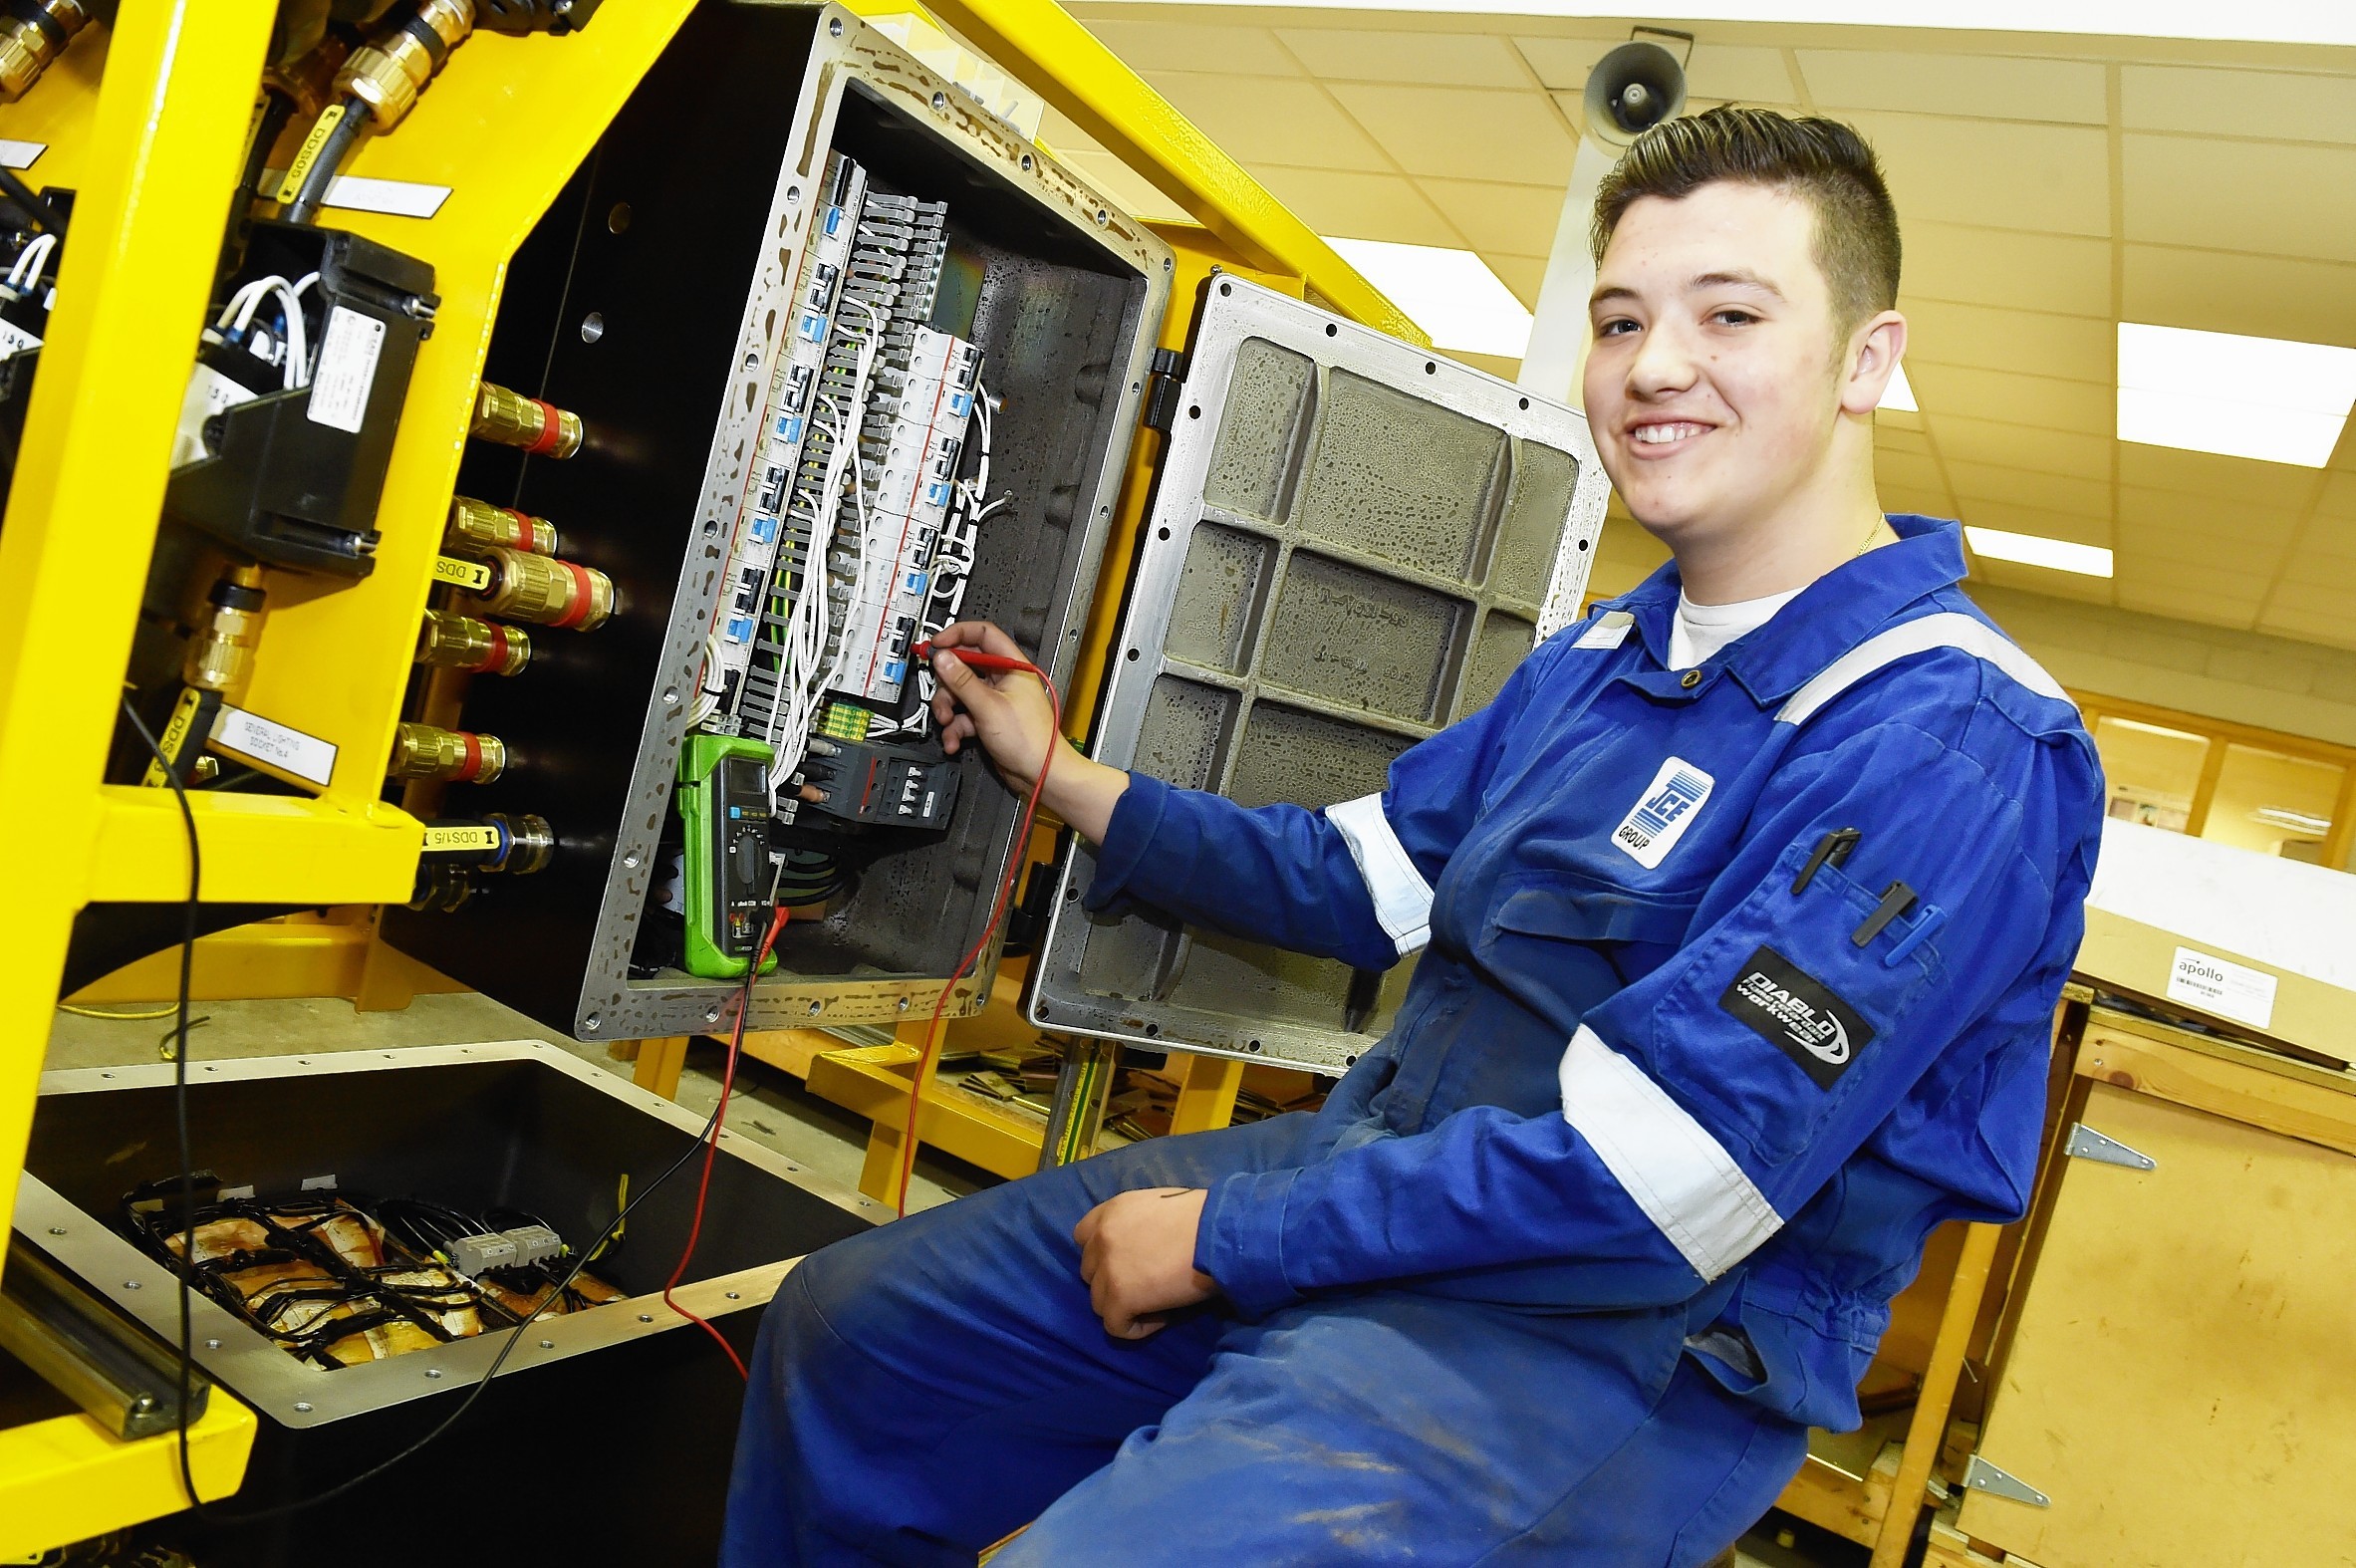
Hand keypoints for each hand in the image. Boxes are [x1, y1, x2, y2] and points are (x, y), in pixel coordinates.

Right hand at [926, 620, 1128, 841]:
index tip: (937, 645)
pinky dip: (956, 728)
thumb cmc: (1031, 740)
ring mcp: (995, 700)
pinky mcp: (988, 720)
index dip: (958, 635)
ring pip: (960, 693)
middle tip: (940, 690)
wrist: (1041, 774)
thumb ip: (962, 680)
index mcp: (1012, 666)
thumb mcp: (988, 706)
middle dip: (948, 682)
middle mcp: (1003, 680)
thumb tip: (943, 657)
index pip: (983, 635)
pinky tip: (955, 740)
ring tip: (948, 722)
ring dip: (948, 709)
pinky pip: (964, 716)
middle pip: (966, 666)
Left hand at [1072, 1187, 1214, 1338]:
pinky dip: (1136, 1328)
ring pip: (1099, 1302)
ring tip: (1158, 1304)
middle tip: (1147, 1285)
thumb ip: (1139, 1225)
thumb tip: (1142, 1248)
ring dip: (1125, 1306)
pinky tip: (1163, 1318)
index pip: (1083, 1237)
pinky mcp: (1120, 1297)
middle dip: (1114, 1281)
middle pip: (1090, 1272)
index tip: (1130, 1263)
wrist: (1219, 1233)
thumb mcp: (1159, 1207)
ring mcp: (1107, 1269)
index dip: (1103, 1255)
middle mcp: (1102, 1238)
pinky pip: (1115, 1326)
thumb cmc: (1204, 1217)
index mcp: (1111, 1211)